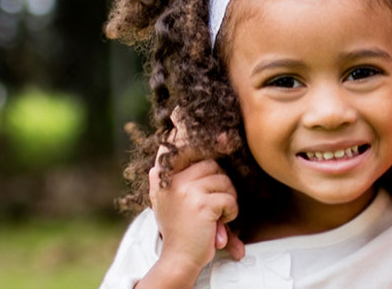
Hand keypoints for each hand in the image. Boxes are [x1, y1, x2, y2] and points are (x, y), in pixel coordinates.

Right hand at [147, 111, 244, 261]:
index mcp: (161, 176)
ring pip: (224, 180)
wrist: (179, 257)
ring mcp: (184, 190)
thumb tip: (223, 136)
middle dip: (221, 184)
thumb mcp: (175, 196)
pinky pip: (229, 198)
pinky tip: (216, 224)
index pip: (178, 144)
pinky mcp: (200, 203)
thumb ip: (188, 170)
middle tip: (212, 205)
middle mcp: (169, 179)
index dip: (201, 137)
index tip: (223, 134)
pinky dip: (230, 212)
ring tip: (212, 215)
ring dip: (226, 200)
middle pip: (212, 164)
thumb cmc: (184, 226)